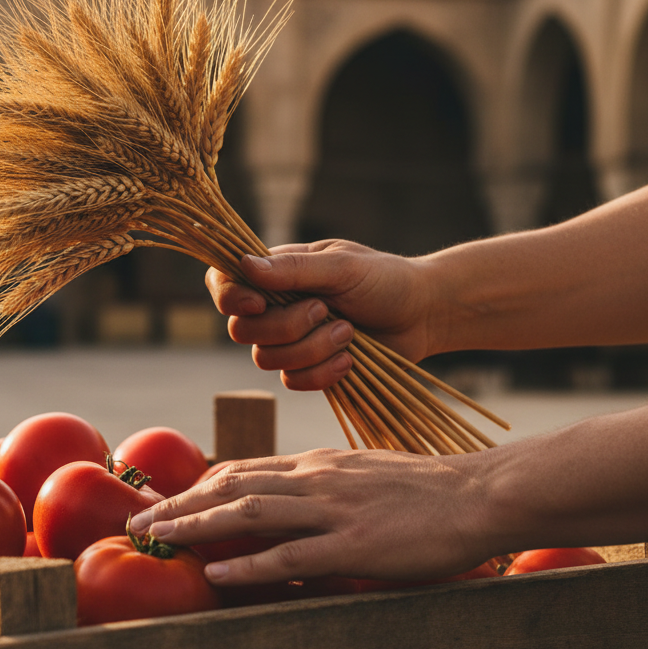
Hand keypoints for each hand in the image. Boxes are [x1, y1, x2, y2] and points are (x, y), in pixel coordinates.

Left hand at [128, 448, 492, 584]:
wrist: (476, 493)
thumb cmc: (424, 489)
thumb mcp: (363, 473)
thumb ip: (323, 483)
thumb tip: (290, 498)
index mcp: (317, 463)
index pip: (243, 469)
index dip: (198, 485)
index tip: (165, 499)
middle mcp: (315, 478)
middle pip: (231, 486)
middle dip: (179, 504)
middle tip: (139, 522)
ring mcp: (332, 509)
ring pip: (247, 512)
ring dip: (196, 526)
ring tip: (157, 539)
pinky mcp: (353, 543)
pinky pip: (289, 555)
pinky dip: (247, 562)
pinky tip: (215, 571)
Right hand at [205, 240, 437, 390]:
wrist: (423, 314)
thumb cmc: (385, 279)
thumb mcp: (342, 266)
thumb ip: (294, 269)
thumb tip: (245, 266)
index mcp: (276, 272)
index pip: (224, 282)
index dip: (229, 298)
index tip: (259, 303)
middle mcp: (275, 306)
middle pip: (241, 330)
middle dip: (285, 326)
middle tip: (324, 309)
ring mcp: (290, 340)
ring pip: (266, 359)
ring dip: (311, 348)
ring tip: (348, 331)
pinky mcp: (308, 369)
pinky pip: (292, 382)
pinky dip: (322, 373)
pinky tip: (349, 359)